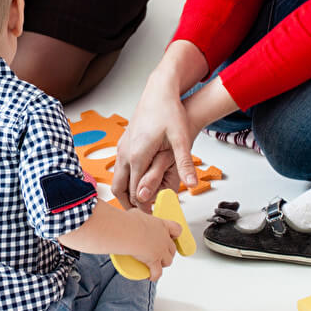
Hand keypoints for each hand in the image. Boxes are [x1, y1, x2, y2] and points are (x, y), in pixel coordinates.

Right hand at [113, 79, 197, 212]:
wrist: (158, 91)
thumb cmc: (169, 111)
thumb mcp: (181, 139)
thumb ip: (184, 163)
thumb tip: (192, 183)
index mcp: (137, 155)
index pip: (134, 191)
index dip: (142, 208)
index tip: (152, 219)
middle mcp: (125, 153)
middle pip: (119, 188)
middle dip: (129, 205)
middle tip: (142, 217)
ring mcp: (122, 147)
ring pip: (117, 179)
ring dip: (126, 193)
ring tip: (140, 205)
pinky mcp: (124, 143)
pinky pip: (120, 168)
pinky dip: (125, 181)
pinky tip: (138, 184)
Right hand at [126, 209, 184, 280]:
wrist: (126, 232)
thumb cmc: (129, 222)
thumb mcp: (136, 214)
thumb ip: (139, 217)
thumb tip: (133, 218)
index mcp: (162, 226)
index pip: (177, 229)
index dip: (175, 234)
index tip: (170, 236)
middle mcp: (164, 239)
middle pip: (173, 248)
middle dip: (168, 252)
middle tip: (160, 253)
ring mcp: (160, 251)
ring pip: (168, 261)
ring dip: (164, 263)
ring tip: (156, 264)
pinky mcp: (154, 261)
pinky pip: (158, 272)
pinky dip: (154, 275)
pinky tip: (151, 277)